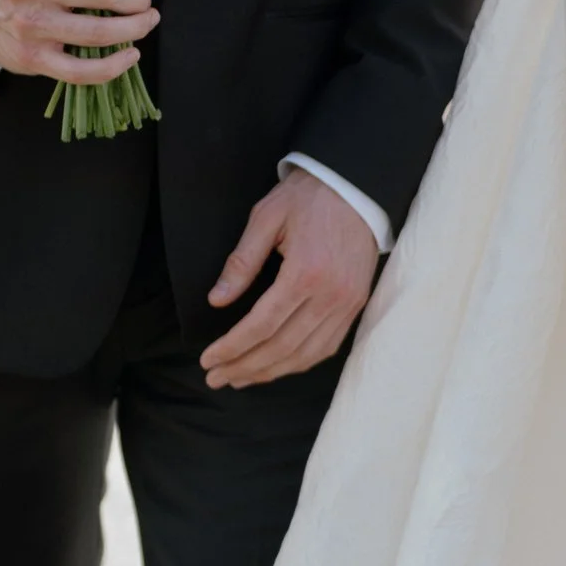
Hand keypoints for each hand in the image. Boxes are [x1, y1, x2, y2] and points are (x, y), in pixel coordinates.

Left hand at [202, 169, 382, 388]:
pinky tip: (277, 367)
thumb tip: (217, 301)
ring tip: (240, 378)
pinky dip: (300, 362)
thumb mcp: (266, 218)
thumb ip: (241, 262)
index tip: (208, 360)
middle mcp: (330, 295)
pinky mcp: (355, 305)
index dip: (232, 347)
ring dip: (270, 372)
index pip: (262, 325)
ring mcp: (347, 303)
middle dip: (244, 366)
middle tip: (215, 377)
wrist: (356, 187)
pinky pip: (327, 346)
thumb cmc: (307, 198)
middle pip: (281, 347)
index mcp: (305, 272)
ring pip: (305, 354)